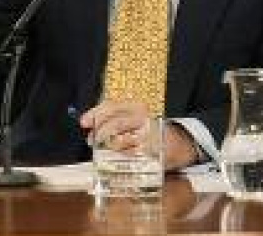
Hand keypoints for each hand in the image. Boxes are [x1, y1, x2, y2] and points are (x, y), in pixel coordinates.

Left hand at [81, 100, 199, 170]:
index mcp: (136, 106)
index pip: (111, 106)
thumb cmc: (149, 129)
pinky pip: (130, 154)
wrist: (179, 142)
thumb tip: (89, 128)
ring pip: (120, 140)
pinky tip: (122, 155)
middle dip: (100, 134)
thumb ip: (112, 119)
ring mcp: (149, 134)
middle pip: (114, 124)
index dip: (95, 114)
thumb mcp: (133, 118)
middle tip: (93, 140)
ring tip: (107, 148)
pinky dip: (122, 155)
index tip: (84, 123)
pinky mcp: (152, 150)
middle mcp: (143, 118)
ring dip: (109, 146)